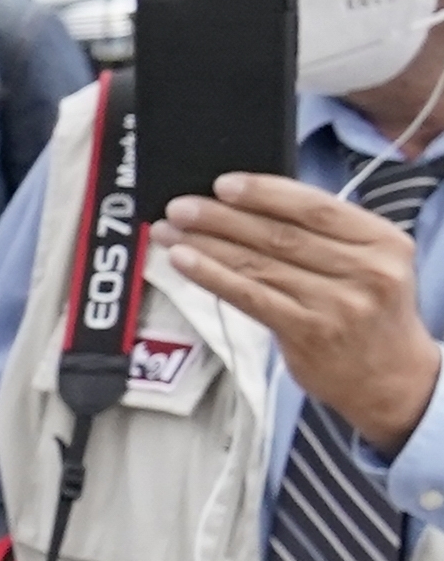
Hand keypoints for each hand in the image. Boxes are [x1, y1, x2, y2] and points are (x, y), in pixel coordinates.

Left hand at [164, 177, 443, 449]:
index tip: (223, 184)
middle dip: (222, 217)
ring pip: (259, 264)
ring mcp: (338, 304)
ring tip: (170, 231)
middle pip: (281, 234)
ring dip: (206, 244)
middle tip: (181, 206)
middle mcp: (366, 271)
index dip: (265, 193)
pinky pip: (249, 297)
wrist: (390, 377)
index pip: (316, 207)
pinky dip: (211, 275)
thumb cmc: (368, 308)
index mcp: (383, 242)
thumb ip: (326, 232)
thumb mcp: (370, 261)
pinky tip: (183, 261)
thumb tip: (250, 202)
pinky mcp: (308, 333)